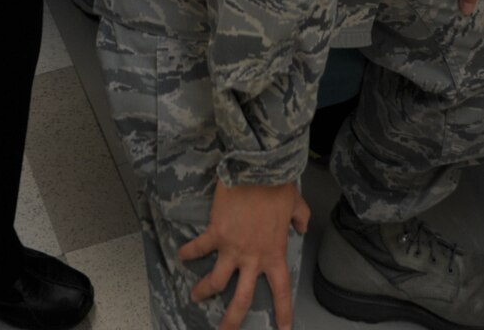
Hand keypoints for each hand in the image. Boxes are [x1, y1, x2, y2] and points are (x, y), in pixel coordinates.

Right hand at [179, 180, 309, 329]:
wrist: (256, 168)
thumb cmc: (278, 185)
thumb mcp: (296, 203)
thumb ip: (300, 219)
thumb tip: (301, 228)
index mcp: (274, 254)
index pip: (281, 291)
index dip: (282, 314)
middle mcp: (253, 258)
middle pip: (242, 299)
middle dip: (232, 321)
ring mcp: (232, 248)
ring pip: (216, 281)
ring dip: (204, 291)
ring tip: (195, 296)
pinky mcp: (216, 233)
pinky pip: (199, 248)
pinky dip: (189, 253)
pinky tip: (182, 256)